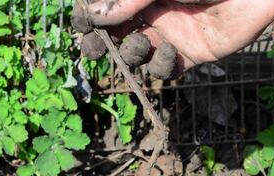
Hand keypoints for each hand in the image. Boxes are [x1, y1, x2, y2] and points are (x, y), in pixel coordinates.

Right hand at [73, 0, 273, 76]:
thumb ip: (126, 0)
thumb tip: (92, 16)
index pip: (106, 6)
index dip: (89, 17)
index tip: (80, 25)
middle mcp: (155, 10)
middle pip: (116, 33)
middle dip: (103, 44)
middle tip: (94, 51)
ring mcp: (173, 32)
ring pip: (138, 54)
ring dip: (131, 54)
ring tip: (139, 44)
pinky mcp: (193, 53)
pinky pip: (167, 69)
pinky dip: (161, 66)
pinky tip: (168, 52)